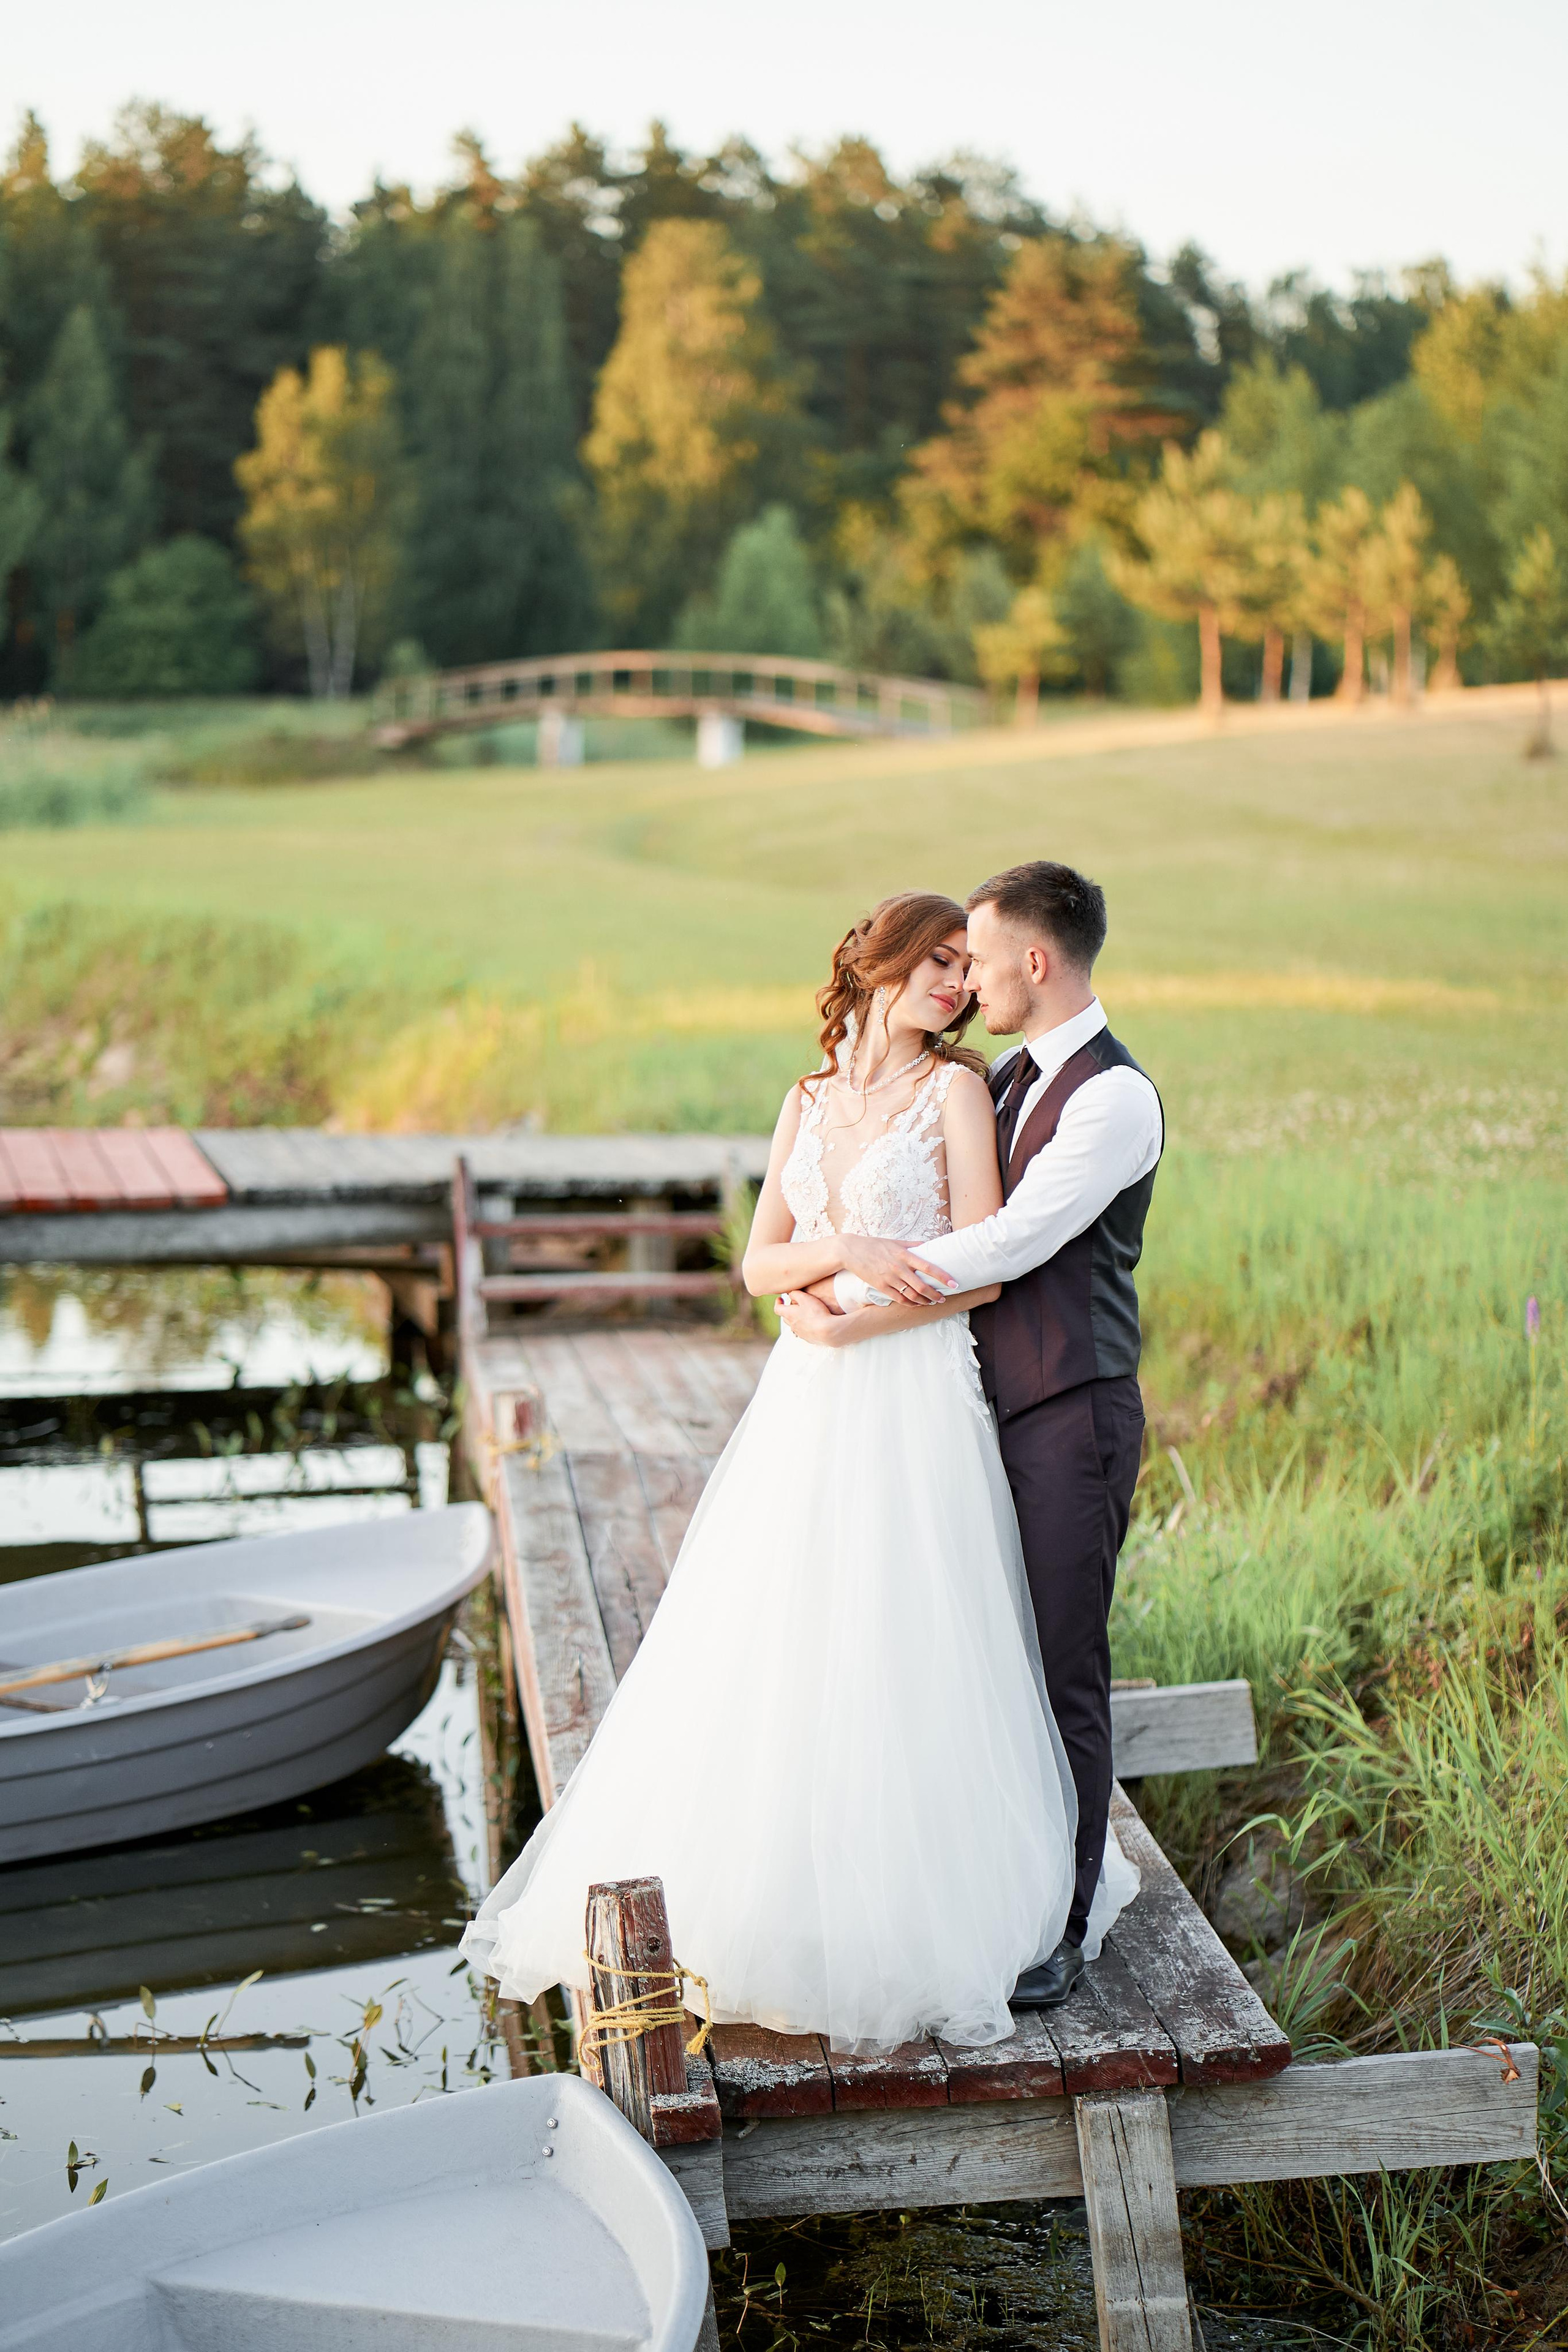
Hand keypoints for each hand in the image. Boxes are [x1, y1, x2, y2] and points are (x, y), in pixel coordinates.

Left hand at [776, 1290, 845, 1346]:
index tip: (780, 1299)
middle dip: (787, 1310)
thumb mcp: (805, 1298)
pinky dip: (804, 1326)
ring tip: (803, 1314)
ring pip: (794, 1325)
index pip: (777, 1309)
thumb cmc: (816, 1313)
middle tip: (792, 1305)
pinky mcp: (809, 1338)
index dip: (777, 1303)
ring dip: (796, 1319)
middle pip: (785, 1317)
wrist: (828, 1331)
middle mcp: (793, 1325)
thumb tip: (790, 1294)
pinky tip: (812, 1323)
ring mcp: (800, 1333)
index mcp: (789, 1314)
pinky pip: (803, 1331)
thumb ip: (795, 1293)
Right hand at [837, 1234, 955, 1304]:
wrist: (851, 1251)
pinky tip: (916, 1304)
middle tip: (943, 1298)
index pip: (928, 1267)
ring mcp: (889, 1279)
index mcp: (904, 1255)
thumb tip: (929, 1246)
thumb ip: (913, 1245)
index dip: (942, 1277)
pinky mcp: (880, 1287)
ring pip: (911, 1295)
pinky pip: (899, 1299)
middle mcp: (899, 1268)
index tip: (953, 1283)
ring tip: (931, 1302)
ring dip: (924, 1301)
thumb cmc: (875, 1244)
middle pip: (922, 1286)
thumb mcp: (895, 1241)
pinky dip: (910, 1303)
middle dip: (935, 1295)